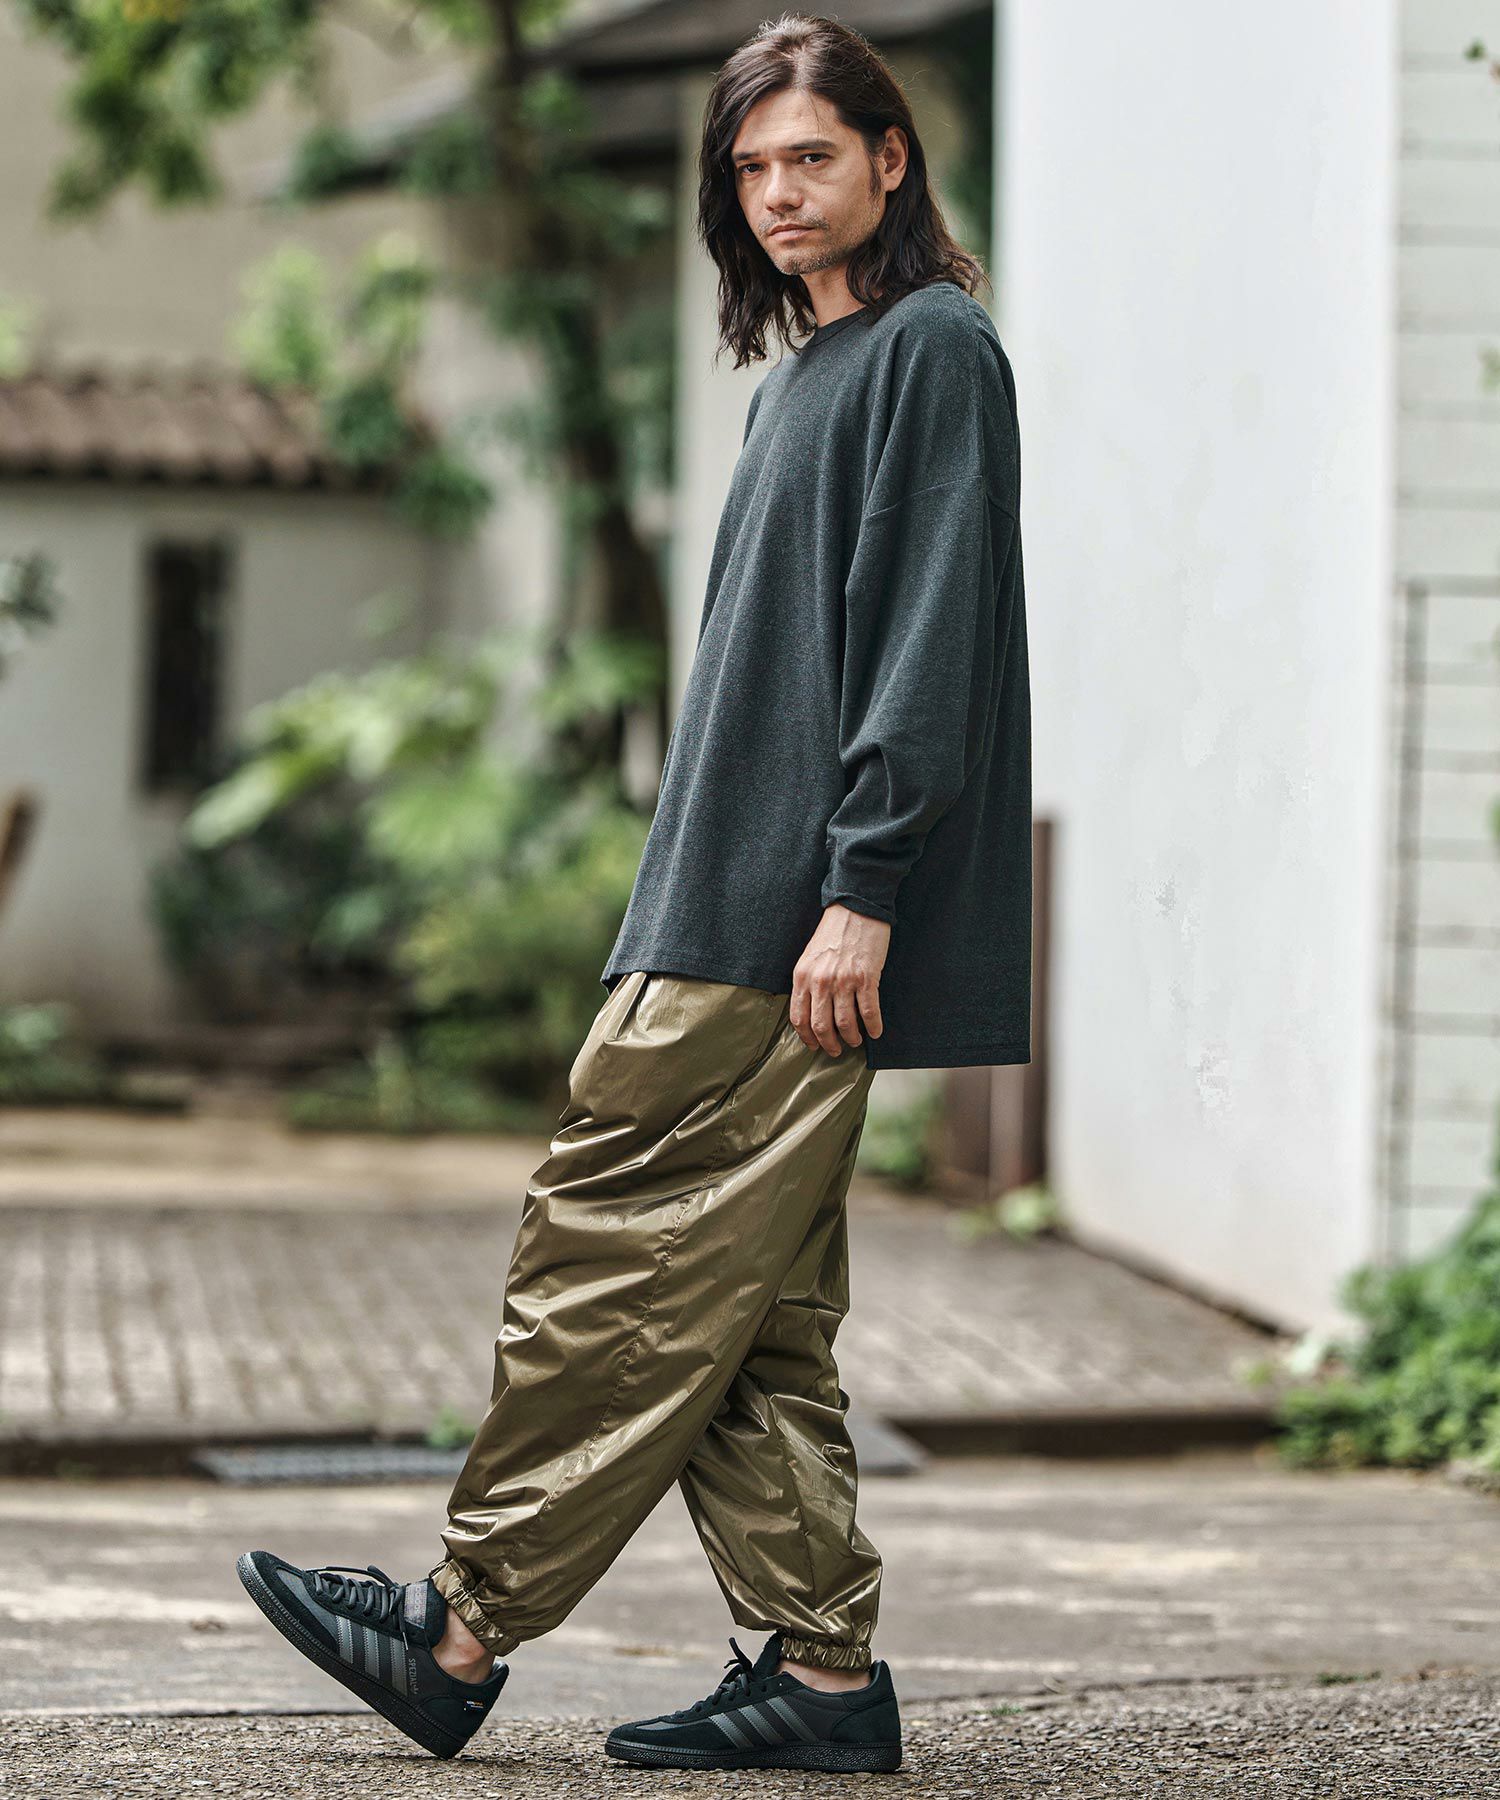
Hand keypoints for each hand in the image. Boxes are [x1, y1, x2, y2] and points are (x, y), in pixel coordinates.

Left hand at [791, 904, 889, 1055]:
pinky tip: (875, 1032)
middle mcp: (820, 981)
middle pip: (821, 1026)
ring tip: (856, 1040)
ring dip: (852, 1038)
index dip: (807, 1038)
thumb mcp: (810, 957)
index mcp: (802, 976)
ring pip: (845, 1024)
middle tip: (836, 1050)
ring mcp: (843, 980)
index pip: (799, 1018)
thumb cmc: (833, 933)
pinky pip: (869, 1012)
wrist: (856, 908)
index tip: (815, 1045)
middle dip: (829, 1044)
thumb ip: (808, 983)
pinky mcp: (866, 978)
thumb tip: (812, 1011)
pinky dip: (873, 1027)